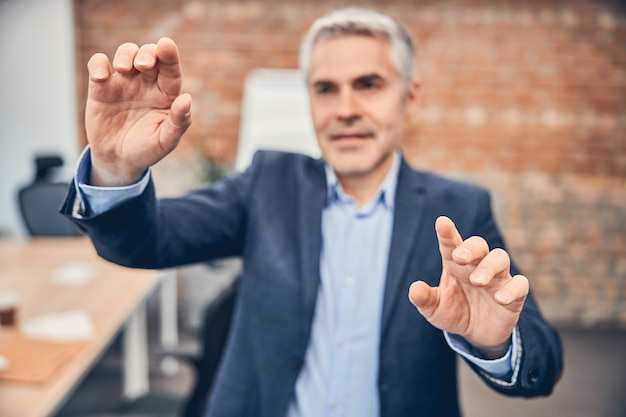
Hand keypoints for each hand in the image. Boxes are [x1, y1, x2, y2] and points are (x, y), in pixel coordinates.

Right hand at [85, 37, 191, 185]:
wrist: (118, 161)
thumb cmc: (147, 150)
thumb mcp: (165, 141)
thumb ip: (179, 121)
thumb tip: (187, 99)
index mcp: (166, 94)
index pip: (171, 70)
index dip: (169, 55)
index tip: (166, 44)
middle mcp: (146, 84)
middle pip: (149, 55)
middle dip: (147, 53)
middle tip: (143, 66)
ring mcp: (124, 83)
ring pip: (126, 53)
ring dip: (125, 54)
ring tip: (123, 69)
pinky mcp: (101, 87)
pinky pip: (98, 65)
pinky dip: (98, 65)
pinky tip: (101, 77)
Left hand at [408, 216, 528, 356]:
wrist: (476, 335)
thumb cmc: (454, 313)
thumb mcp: (435, 309)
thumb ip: (424, 299)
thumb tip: (414, 289)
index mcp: (455, 265)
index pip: (451, 244)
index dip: (447, 233)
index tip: (442, 222)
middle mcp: (477, 266)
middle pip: (479, 245)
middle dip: (470, 248)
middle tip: (458, 257)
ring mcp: (497, 278)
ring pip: (500, 258)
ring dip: (489, 267)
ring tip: (476, 280)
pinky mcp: (514, 295)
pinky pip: (520, 284)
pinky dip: (512, 289)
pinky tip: (500, 299)